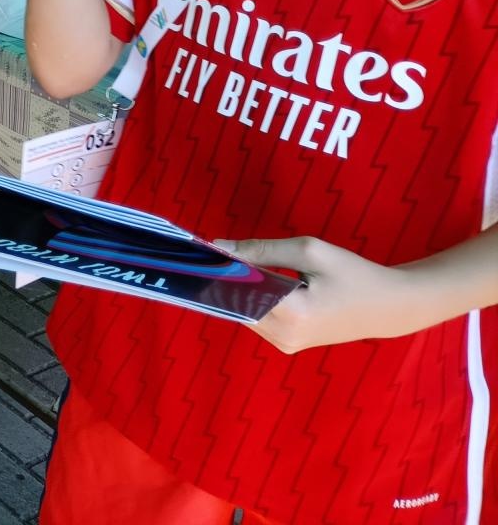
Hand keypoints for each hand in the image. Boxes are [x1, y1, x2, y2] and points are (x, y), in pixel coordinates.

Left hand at [223, 236, 430, 352]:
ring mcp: (285, 344)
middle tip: (219, 252)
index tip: (205, 250)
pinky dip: (253, 299)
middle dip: (228, 277)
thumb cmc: (352, 274)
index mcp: (292, 312)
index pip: (238, 289)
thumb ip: (261, 250)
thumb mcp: (309, 251)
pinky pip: (257, 317)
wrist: (388, 307)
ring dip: (240, 288)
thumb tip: (219, 248)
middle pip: (237, 301)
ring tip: (240, 264)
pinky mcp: (287, 345)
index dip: (220, 268)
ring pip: (244, 310)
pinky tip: (255, 281)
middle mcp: (285, 335)